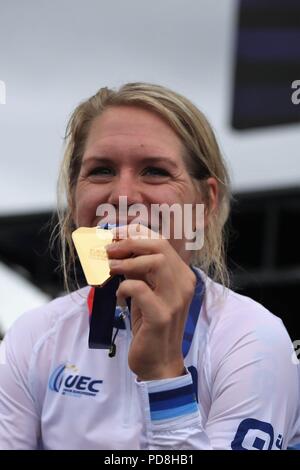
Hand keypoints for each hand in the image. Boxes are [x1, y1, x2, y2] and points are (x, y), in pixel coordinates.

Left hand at [106, 224, 195, 380]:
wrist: (158, 363)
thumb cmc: (150, 326)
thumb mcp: (148, 292)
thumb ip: (140, 271)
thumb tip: (117, 249)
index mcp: (182, 275)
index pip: (161, 241)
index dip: (134, 234)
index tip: (113, 237)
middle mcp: (184, 283)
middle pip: (160, 246)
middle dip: (129, 243)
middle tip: (108, 250)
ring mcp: (175, 299)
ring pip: (155, 262)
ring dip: (126, 262)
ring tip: (110, 269)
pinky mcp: (161, 315)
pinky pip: (139, 289)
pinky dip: (124, 287)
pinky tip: (118, 297)